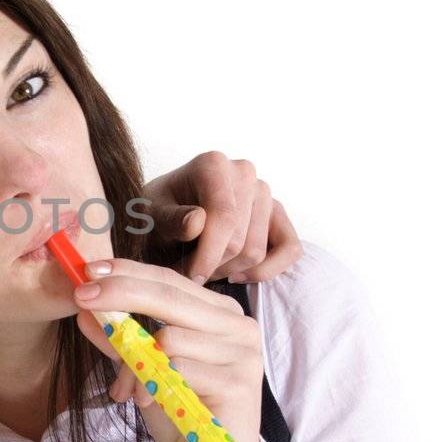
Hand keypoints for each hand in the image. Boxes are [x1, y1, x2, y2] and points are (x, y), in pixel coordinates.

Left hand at [69, 259, 263, 441]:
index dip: (128, 272)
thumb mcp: (143, 369)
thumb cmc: (183, 411)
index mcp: (218, 312)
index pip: (169, 280)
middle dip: (120, 294)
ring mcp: (242, 352)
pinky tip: (152, 403)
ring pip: (169, 338)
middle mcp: (237, 325)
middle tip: (83, 298)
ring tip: (130, 391)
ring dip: (136, 365)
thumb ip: (118, 340)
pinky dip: (154, 386)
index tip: (89, 270)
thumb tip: (84, 311)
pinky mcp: (238, 383)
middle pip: (169, 296)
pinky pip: (178, 371)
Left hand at [141, 150, 300, 284]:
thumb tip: (198, 221)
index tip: (189, 277)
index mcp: (213, 164)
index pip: (224, 218)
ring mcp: (264, 192)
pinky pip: (290, 250)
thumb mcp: (151, 215)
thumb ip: (170, 219)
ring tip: (203, 269)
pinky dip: (265, 272)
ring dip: (228, 271)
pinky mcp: (278, 214)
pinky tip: (235, 274)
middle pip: (239, 241)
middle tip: (188, 274)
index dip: (207, 255)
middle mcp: (244, 172)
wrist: (166, 212)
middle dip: (212, 266)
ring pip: (256, 252)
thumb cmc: (157, 212)